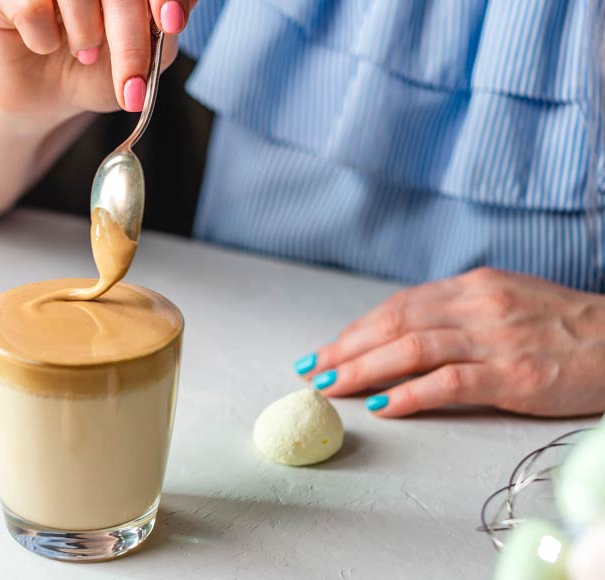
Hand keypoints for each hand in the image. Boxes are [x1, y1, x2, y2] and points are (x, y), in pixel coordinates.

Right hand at [0, 0, 191, 121]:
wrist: (46, 95)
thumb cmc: (96, 69)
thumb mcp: (141, 62)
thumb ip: (161, 34)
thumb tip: (173, 15)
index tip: (171, 23)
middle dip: (130, 39)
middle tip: (131, 83)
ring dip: (85, 36)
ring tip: (83, 51)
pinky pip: (32, 7)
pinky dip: (44, 38)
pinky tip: (45, 41)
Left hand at [297, 268, 604, 417]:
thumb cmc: (566, 327)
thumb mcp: (508, 302)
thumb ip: (458, 312)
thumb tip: (402, 332)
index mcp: (473, 286)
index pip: (399, 305)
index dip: (357, 329)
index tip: (327, 350)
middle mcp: (479, 305)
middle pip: (396, 323)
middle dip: (347, 349)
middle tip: (314, 371)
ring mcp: (497, 339)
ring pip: (413, 348)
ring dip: (364, 369)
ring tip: (333, 387)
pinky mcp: (516, 374)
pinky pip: (450, 382)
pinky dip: (411, 393)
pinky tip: (382, 405)